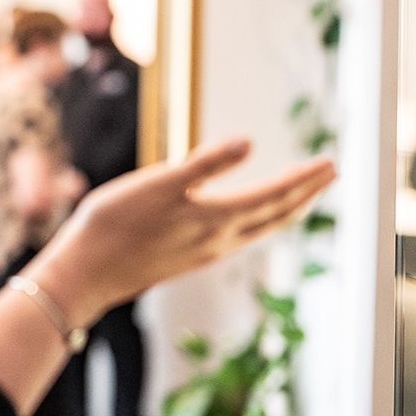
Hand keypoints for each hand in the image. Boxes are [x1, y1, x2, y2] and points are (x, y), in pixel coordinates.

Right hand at [32, 139, 335, 324]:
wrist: (86, 273)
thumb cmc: (114, 223)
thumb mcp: (157, 183)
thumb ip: (204, 164)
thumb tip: (249, 142)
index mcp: (215, 217)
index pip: (274, 195)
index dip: (304, 179)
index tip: (329, 162)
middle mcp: (218, 239)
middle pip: (275, 216)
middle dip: (305, 194)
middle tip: (328, 172)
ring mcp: (204, 252)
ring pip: (259, 229)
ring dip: (284, 209)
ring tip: (299, 194)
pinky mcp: (188, 258)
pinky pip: (238, 237)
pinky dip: (258, 221)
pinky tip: (247, 217)